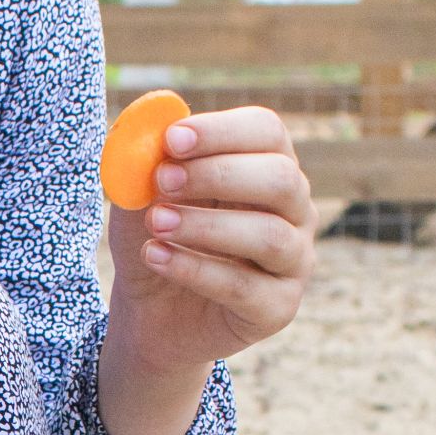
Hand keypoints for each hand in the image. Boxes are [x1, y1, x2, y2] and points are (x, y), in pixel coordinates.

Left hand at [97, 104, 315, 434]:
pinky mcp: (280, 308)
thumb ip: (145, 162)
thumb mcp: (140, 197)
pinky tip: (156, 257)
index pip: (267, 132)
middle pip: (280, 178)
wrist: (152, 313)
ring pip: (269, 235)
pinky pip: (245, 287)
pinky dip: (196, 269)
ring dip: (206, 225)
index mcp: (268, 165)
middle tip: (163, 181)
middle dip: (217, 175)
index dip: (221, 132)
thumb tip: (155, 121)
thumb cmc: (157, 239)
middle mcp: (294, 209)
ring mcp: (295, 260)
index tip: (172, 140)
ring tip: (157, 224)